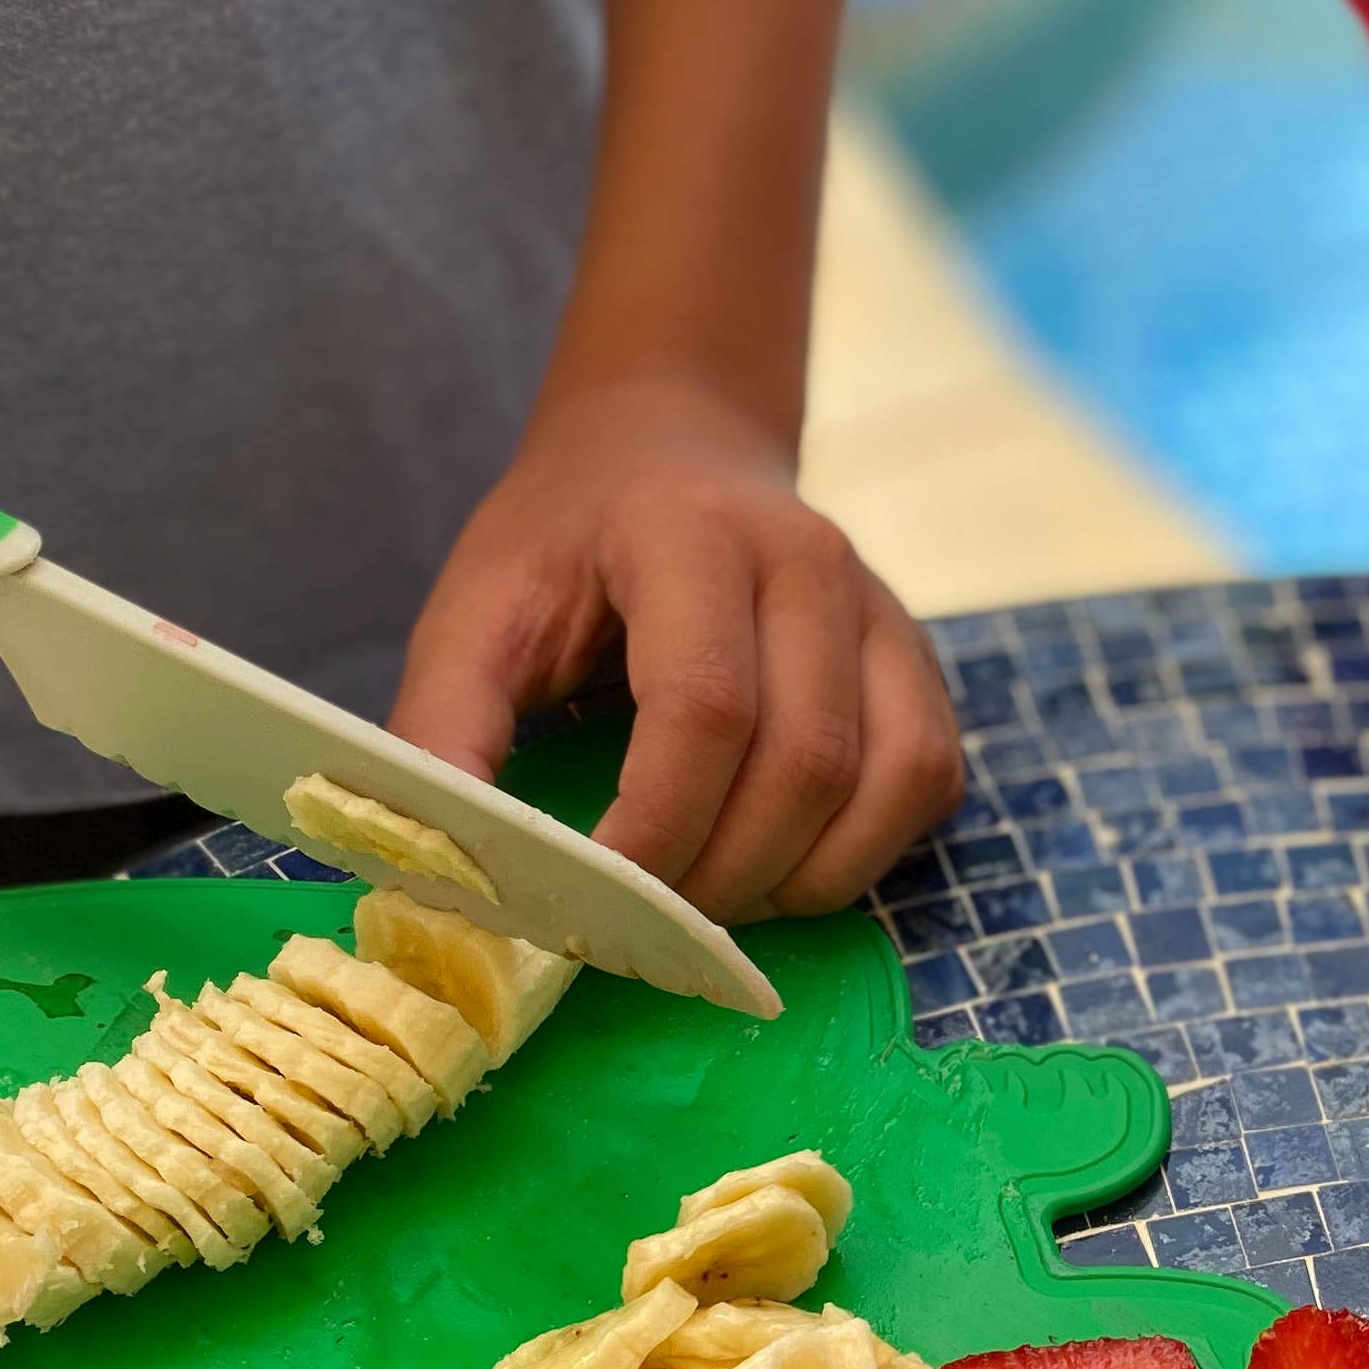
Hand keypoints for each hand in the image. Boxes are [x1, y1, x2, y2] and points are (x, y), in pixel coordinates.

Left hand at [388, 373, 962, 918]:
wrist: (671, 447)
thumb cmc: (567, 543)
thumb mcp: (477, 613)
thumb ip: (446, 731)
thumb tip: (442, 872)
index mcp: (690, 533)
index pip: (705, 708)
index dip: (656, 831)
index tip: (591, 899)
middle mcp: (809, 560)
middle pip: (803, 762)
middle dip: (721, 876)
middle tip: (643, 921)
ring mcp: (881, 608)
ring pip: (884, 781)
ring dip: (797, 878)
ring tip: (710, 899)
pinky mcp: (917, 659)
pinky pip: (926, 781)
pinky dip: (859, 854)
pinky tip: (780, 862)